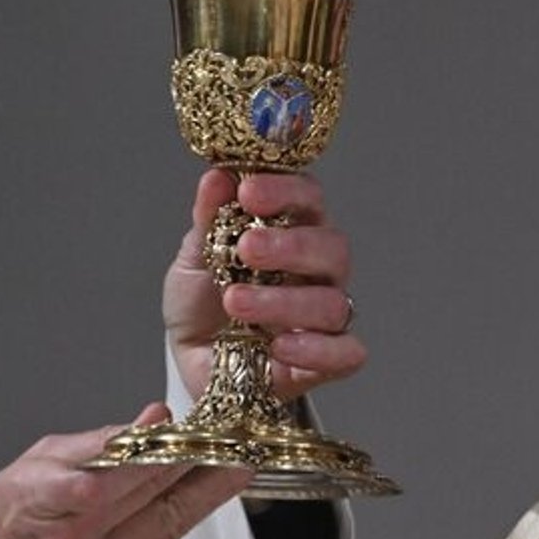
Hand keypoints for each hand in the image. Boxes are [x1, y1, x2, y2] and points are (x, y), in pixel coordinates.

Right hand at [0, 404, 251, 538]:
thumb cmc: (14, 517)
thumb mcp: (35, 466)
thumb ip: (97, 443)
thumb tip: (153, 418)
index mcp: (36, 500)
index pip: (104, 473)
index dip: (148, 448)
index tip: (177, 424)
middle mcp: (70, 538)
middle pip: (145, 491)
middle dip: (190, 458)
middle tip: (225, 431)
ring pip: (168, 514)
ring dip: (207, 484)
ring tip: (235, 454)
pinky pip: (170, 536)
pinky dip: (196, 507)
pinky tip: (218, 484)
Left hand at [165, 169, 365, 401]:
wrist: (192, 361)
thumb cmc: (201, 304)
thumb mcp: (194, 258)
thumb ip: (209, 220)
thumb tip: (218, 177)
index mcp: (291, 233)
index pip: (309, 199)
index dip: (286, 191)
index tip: (248, 192)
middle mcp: (316, 272)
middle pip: (333, 248)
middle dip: (291, 246)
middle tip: (246, 250)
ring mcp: (323, 318)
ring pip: (333, 303)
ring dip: (284, 301)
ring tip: (236, 302)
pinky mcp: (325, 361)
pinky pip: (347, 353)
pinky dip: (317, 350)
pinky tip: (278, 347)